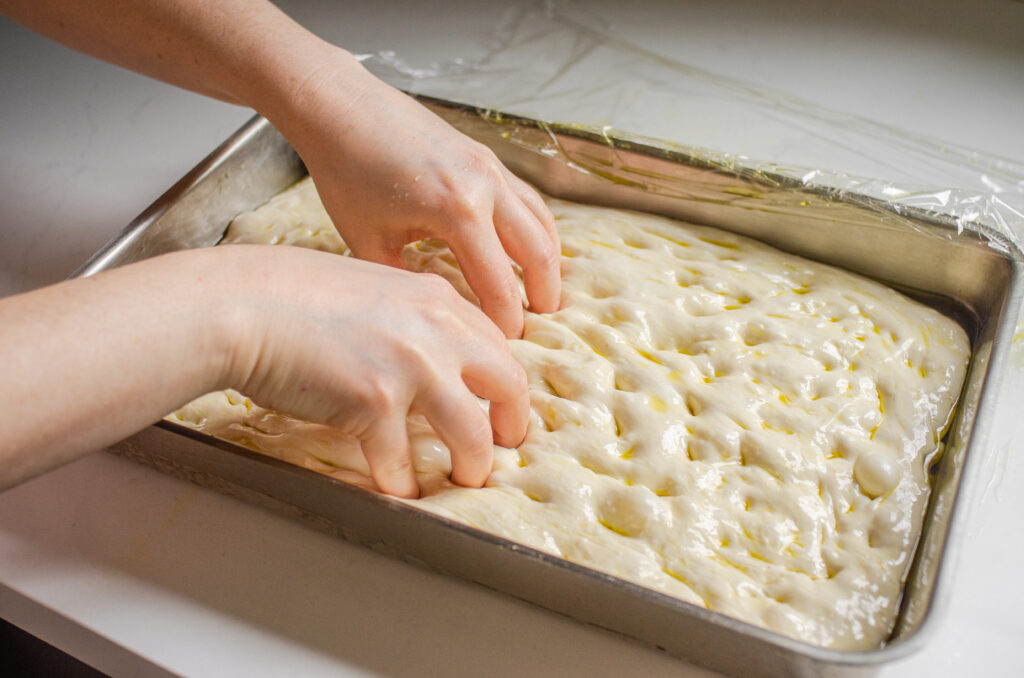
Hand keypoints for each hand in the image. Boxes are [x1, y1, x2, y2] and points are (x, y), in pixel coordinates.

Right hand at [218, 245, 529, 497]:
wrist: (244, 303)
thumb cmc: (292, 293)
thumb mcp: (374, 287)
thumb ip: (411, 316)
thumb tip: (431, 357)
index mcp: (437, 298)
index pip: (496, 344)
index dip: (503, 380)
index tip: (500, 402)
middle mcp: (436, 331)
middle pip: (505, 385)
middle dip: (512, 423)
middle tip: (504, 444)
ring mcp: (410, 368)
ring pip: (470, 434)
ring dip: (472, 464)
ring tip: (464, 480)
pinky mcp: (375, 404)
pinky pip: (401, 462)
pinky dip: (402, 484)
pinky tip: (398, 491)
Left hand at [267, 51, 561, 338]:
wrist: (341, 108)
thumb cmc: (346, 173)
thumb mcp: (368, 242)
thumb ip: (406, 283)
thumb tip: (432, 315)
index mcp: (457, 212)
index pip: (498, 284)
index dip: (505, 321)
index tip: (503, 345)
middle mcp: (485, 187)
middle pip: (538, 253)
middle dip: (543, 295)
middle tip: (539, 325)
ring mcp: (491, 167)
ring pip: (541, 222)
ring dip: (547, 261)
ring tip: (544, 294)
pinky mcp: (486, 157)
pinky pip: (528, 199)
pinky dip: (536, 229)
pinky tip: (528, 249)